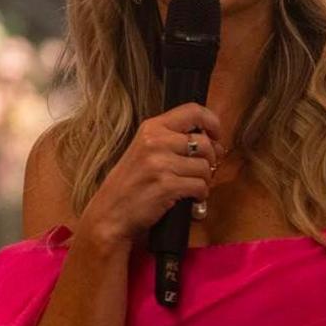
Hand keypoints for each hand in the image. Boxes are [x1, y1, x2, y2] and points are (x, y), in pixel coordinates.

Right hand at [74, 103, 223, 249]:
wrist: (110, 214)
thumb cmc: (129, 184)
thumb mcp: (144, 151)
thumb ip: (171, 140)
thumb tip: (211, 139)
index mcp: (151, 128)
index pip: (193, 111)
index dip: (212, 122)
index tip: (215, 135)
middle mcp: (155, 141)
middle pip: (205, 143)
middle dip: (211, 160)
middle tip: (204, 170)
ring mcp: (161, 164)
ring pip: (205, 167)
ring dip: (204, 180)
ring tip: (192, 187)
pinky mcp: (167, 186)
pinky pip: (200, 186)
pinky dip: (200, 195)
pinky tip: (190, 199)